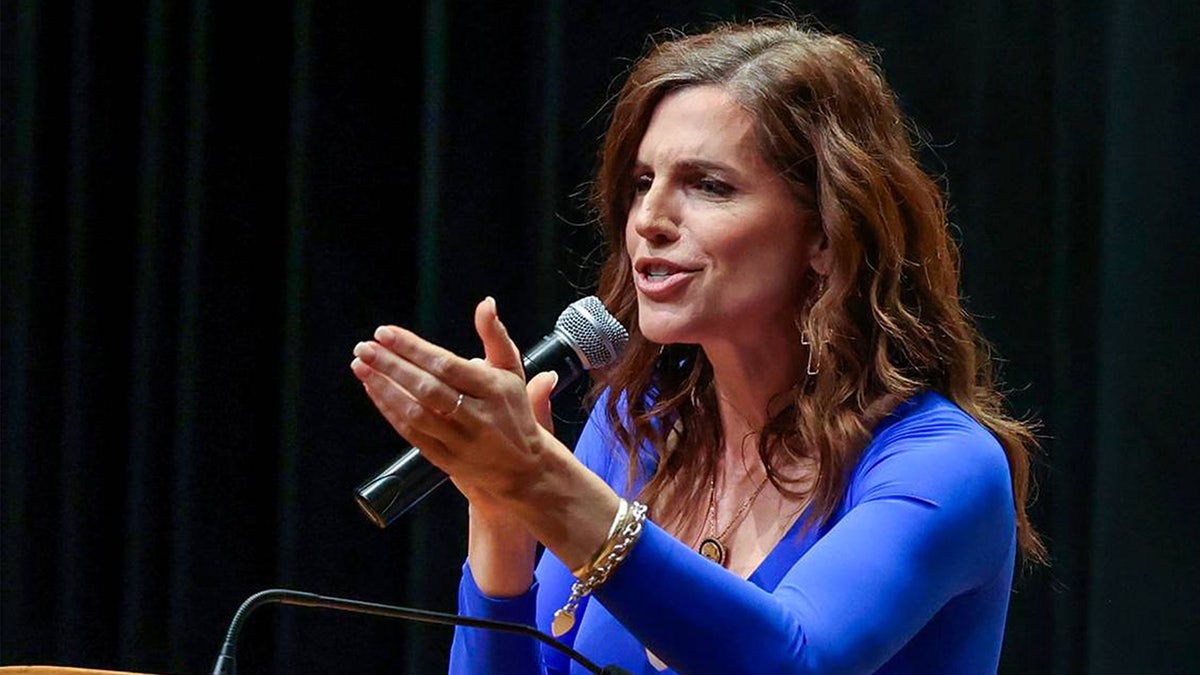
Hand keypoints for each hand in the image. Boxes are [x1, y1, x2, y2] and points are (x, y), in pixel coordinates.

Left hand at [350, 297, 562, 503]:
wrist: (523, 468)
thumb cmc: (513, 412)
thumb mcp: (512, 371)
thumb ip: (496, 336)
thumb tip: (486, 303)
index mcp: (493, 390)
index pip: (447, 365)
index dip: (413, 348)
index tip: (386, 333)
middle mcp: (477, 416)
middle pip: (427, 388)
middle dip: (391, 365)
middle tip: (365, 347)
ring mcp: (460, 441)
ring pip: (415, 413)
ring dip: (384, 388)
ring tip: (362, 366)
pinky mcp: (446, 460)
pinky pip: (411, 434)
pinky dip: (389, 411)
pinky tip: (374, 390)